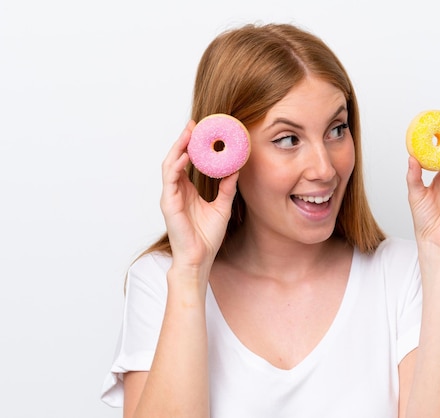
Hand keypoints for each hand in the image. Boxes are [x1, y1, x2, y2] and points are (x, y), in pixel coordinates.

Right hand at [160, 120, 238, 276]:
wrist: (200, 258)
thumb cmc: (207, 236)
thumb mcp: (222, 206)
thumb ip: (227, 187)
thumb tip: (235, 169)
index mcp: (187, 191)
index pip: (186, 162)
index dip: (191, 145)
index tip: (201, 130)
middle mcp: (177, 191)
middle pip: (176, 158)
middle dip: (183, 140)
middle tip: (194, 124)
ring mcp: (171, 196)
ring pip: (170, 165)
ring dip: (178, 147)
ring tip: (188, 133)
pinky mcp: (168, 204)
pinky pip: (170, 180)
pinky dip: (177, 166)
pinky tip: (185, 156)